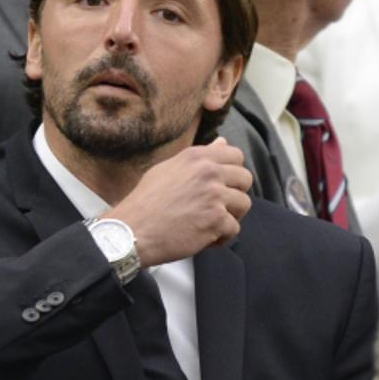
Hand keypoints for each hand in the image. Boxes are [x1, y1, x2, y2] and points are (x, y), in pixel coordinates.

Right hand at [106, 137, 251, 266]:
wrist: (132, 231)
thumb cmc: (146, 202)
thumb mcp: (168, 169)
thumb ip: (199, 157)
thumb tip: (222, 142)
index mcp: (197, 157)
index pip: (236, 155)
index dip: (233, 172)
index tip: (222, 184)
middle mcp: (209, 172)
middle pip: (245, 179)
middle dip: (235, 194)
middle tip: (217, 206)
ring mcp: (214, 196)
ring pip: (244, 204)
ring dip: (230, 216)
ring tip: (209, 223)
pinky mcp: (216, 220)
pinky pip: (234, 229)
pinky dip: (221, 237)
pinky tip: (204, 237)